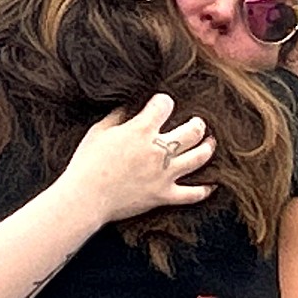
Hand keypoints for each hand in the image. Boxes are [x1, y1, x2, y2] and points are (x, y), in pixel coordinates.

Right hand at [64, 93, 214, 222]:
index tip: (161, 104)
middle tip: (198, 122)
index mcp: (141, 131)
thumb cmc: (87, 163)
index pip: (164, 105)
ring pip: (198, 158)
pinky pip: (192, 194)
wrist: (86, 197)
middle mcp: (158, 150)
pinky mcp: (163, 195)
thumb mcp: (99, 131)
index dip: (164, 101)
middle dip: (198, 123)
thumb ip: (118, 116)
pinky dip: (204, 189)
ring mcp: (164, 174)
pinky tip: (211, 184)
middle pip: (192, 131)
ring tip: (209, 143)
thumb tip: (129, 107)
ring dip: (207, 148)